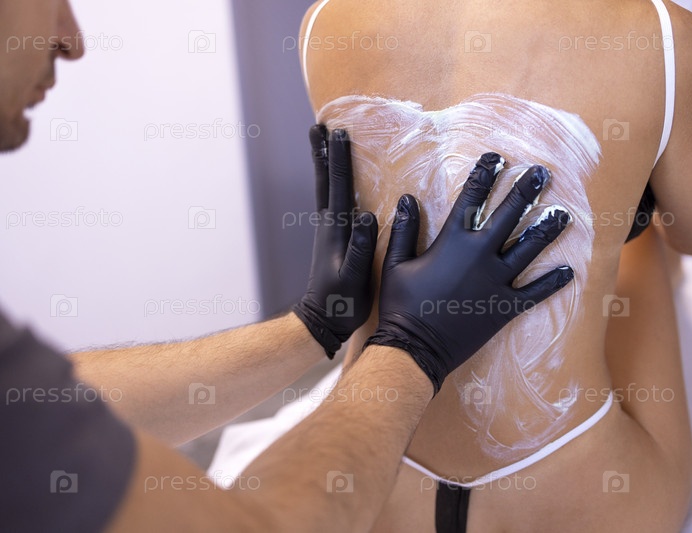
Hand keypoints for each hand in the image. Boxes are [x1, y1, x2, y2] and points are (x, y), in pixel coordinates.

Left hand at [293, 126, 377, 358]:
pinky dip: (331, 183)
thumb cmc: (341, 302)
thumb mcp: (354, 277)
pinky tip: (338, 182)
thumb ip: (360, 248)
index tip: (339, 132)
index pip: (337, 186)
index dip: (338, 158)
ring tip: (323, 143)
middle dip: (323, 151)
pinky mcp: (333, 239)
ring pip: (325, 188)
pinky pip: (332, 201)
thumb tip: (367, 216)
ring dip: (324, 163)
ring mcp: (329, 230)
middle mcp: (329, 224)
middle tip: (320, 125)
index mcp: (336, 229)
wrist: (321, 320)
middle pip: (324, 179)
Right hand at [365, 153, 573, 392]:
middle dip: (525, 191)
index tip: (496, 158)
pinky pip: (535, 292)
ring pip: (529, 249)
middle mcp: (480, 256)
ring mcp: (496, 281)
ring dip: (547, 229)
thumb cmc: (401, 306)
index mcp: (452, 242)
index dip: (484, 176)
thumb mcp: (396, 264)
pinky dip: (552, 283)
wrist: (415, 348)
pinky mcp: (505, 307)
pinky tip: (569, 272)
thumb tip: (408, 199)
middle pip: (509, 216)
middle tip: (542, 173)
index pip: (471, 200)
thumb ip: (404, 230)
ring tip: (564, 214)